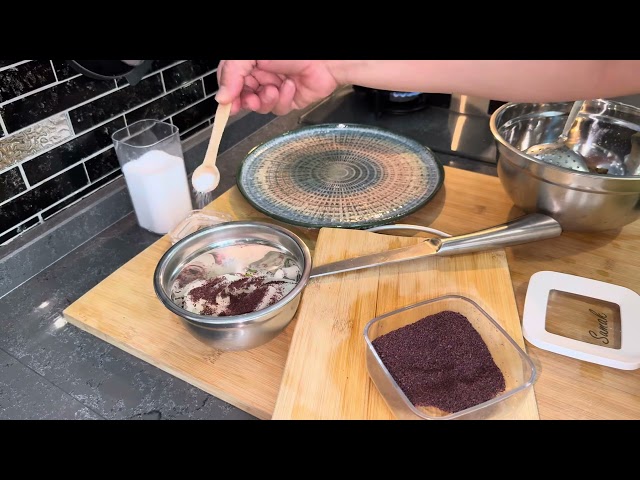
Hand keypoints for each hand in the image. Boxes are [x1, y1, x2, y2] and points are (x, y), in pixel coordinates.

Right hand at [215, 60, 340, 115]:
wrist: (324, 59)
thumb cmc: (294, 51)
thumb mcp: (252, 56)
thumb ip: (233, 74)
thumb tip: (221, 98)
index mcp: (249, 63)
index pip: (230, 81)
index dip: (227, 93)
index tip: (226, 103)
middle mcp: (261, 75)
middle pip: (243, 97)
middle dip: (246, 100)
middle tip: (251, 100)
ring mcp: (274, 88)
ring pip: (259, 106)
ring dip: (265, 100)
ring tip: (273, 90)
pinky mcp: (289, 100)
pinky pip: (278, 109)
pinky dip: (282, 99)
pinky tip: (289, 87)